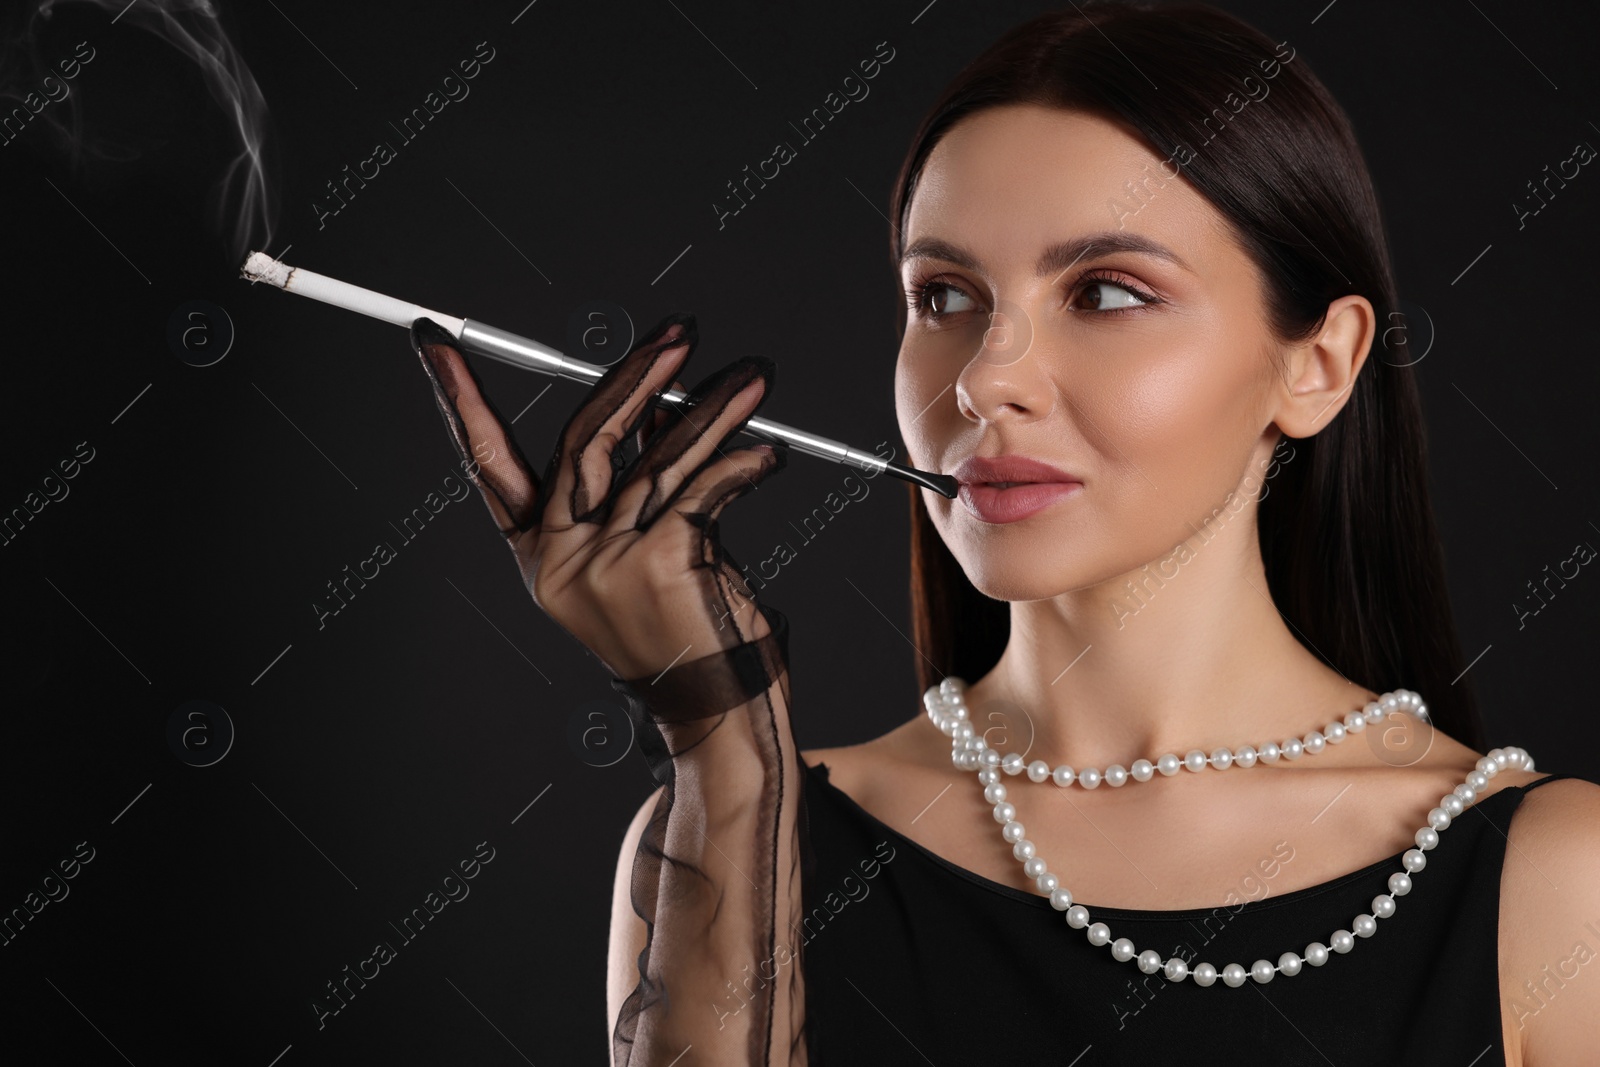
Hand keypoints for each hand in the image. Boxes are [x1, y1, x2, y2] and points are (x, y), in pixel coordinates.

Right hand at [408, 312, 786, 681]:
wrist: (722, 713)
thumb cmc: (689, 633)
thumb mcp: (651, 547)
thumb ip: (642, 480)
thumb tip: (660, 403)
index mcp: (540, 558)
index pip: (490, 463)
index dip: (460, 401)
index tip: (435, 346)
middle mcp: (560, 561)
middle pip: (583, 439)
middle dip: (636, 374)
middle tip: (680, 333)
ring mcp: (605, 564)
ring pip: (657, 459)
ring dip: (713, 409)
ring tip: (753, 380)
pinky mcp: (658, 563)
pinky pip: (704, 488)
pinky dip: (743, 465)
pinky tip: (768, 456)